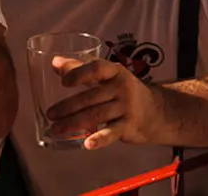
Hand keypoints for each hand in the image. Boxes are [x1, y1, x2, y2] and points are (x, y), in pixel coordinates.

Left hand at [45, 58, 161, 149]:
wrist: (156, 111)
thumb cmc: (123, 90)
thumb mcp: (106, 75)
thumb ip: (80, 68)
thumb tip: (54, 62)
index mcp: (114, 72)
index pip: (97, 68)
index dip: (79, 73)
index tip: (63, 82)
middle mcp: (121, 88)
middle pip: (91, 96)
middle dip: (68, 106)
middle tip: (51, 114)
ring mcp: (126, 108)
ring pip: (96, 115)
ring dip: (74, 123)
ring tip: (56, 129)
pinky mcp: (129, 126)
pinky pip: (112, 133)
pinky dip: (100, 139)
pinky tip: (87, 144)